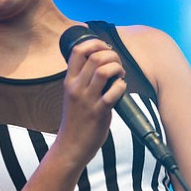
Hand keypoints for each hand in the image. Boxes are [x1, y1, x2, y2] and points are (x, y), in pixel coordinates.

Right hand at [56, 38, 125, 165]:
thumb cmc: (75, 120)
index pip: (78, 51)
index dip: (95, 43)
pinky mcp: (98, 113)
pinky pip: (114, 92)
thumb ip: (82, 80)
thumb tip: (101, 62)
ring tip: (120, 75)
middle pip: (95, 57)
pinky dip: (121, 86)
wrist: (70, 147)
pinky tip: (121, 89)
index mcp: (69, 81)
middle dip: (112, 55)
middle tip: (117, 64)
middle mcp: (76, 88)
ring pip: (104, 71)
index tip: (105, 48)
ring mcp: (87, 100)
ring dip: (117, 68)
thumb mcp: (72, 95)